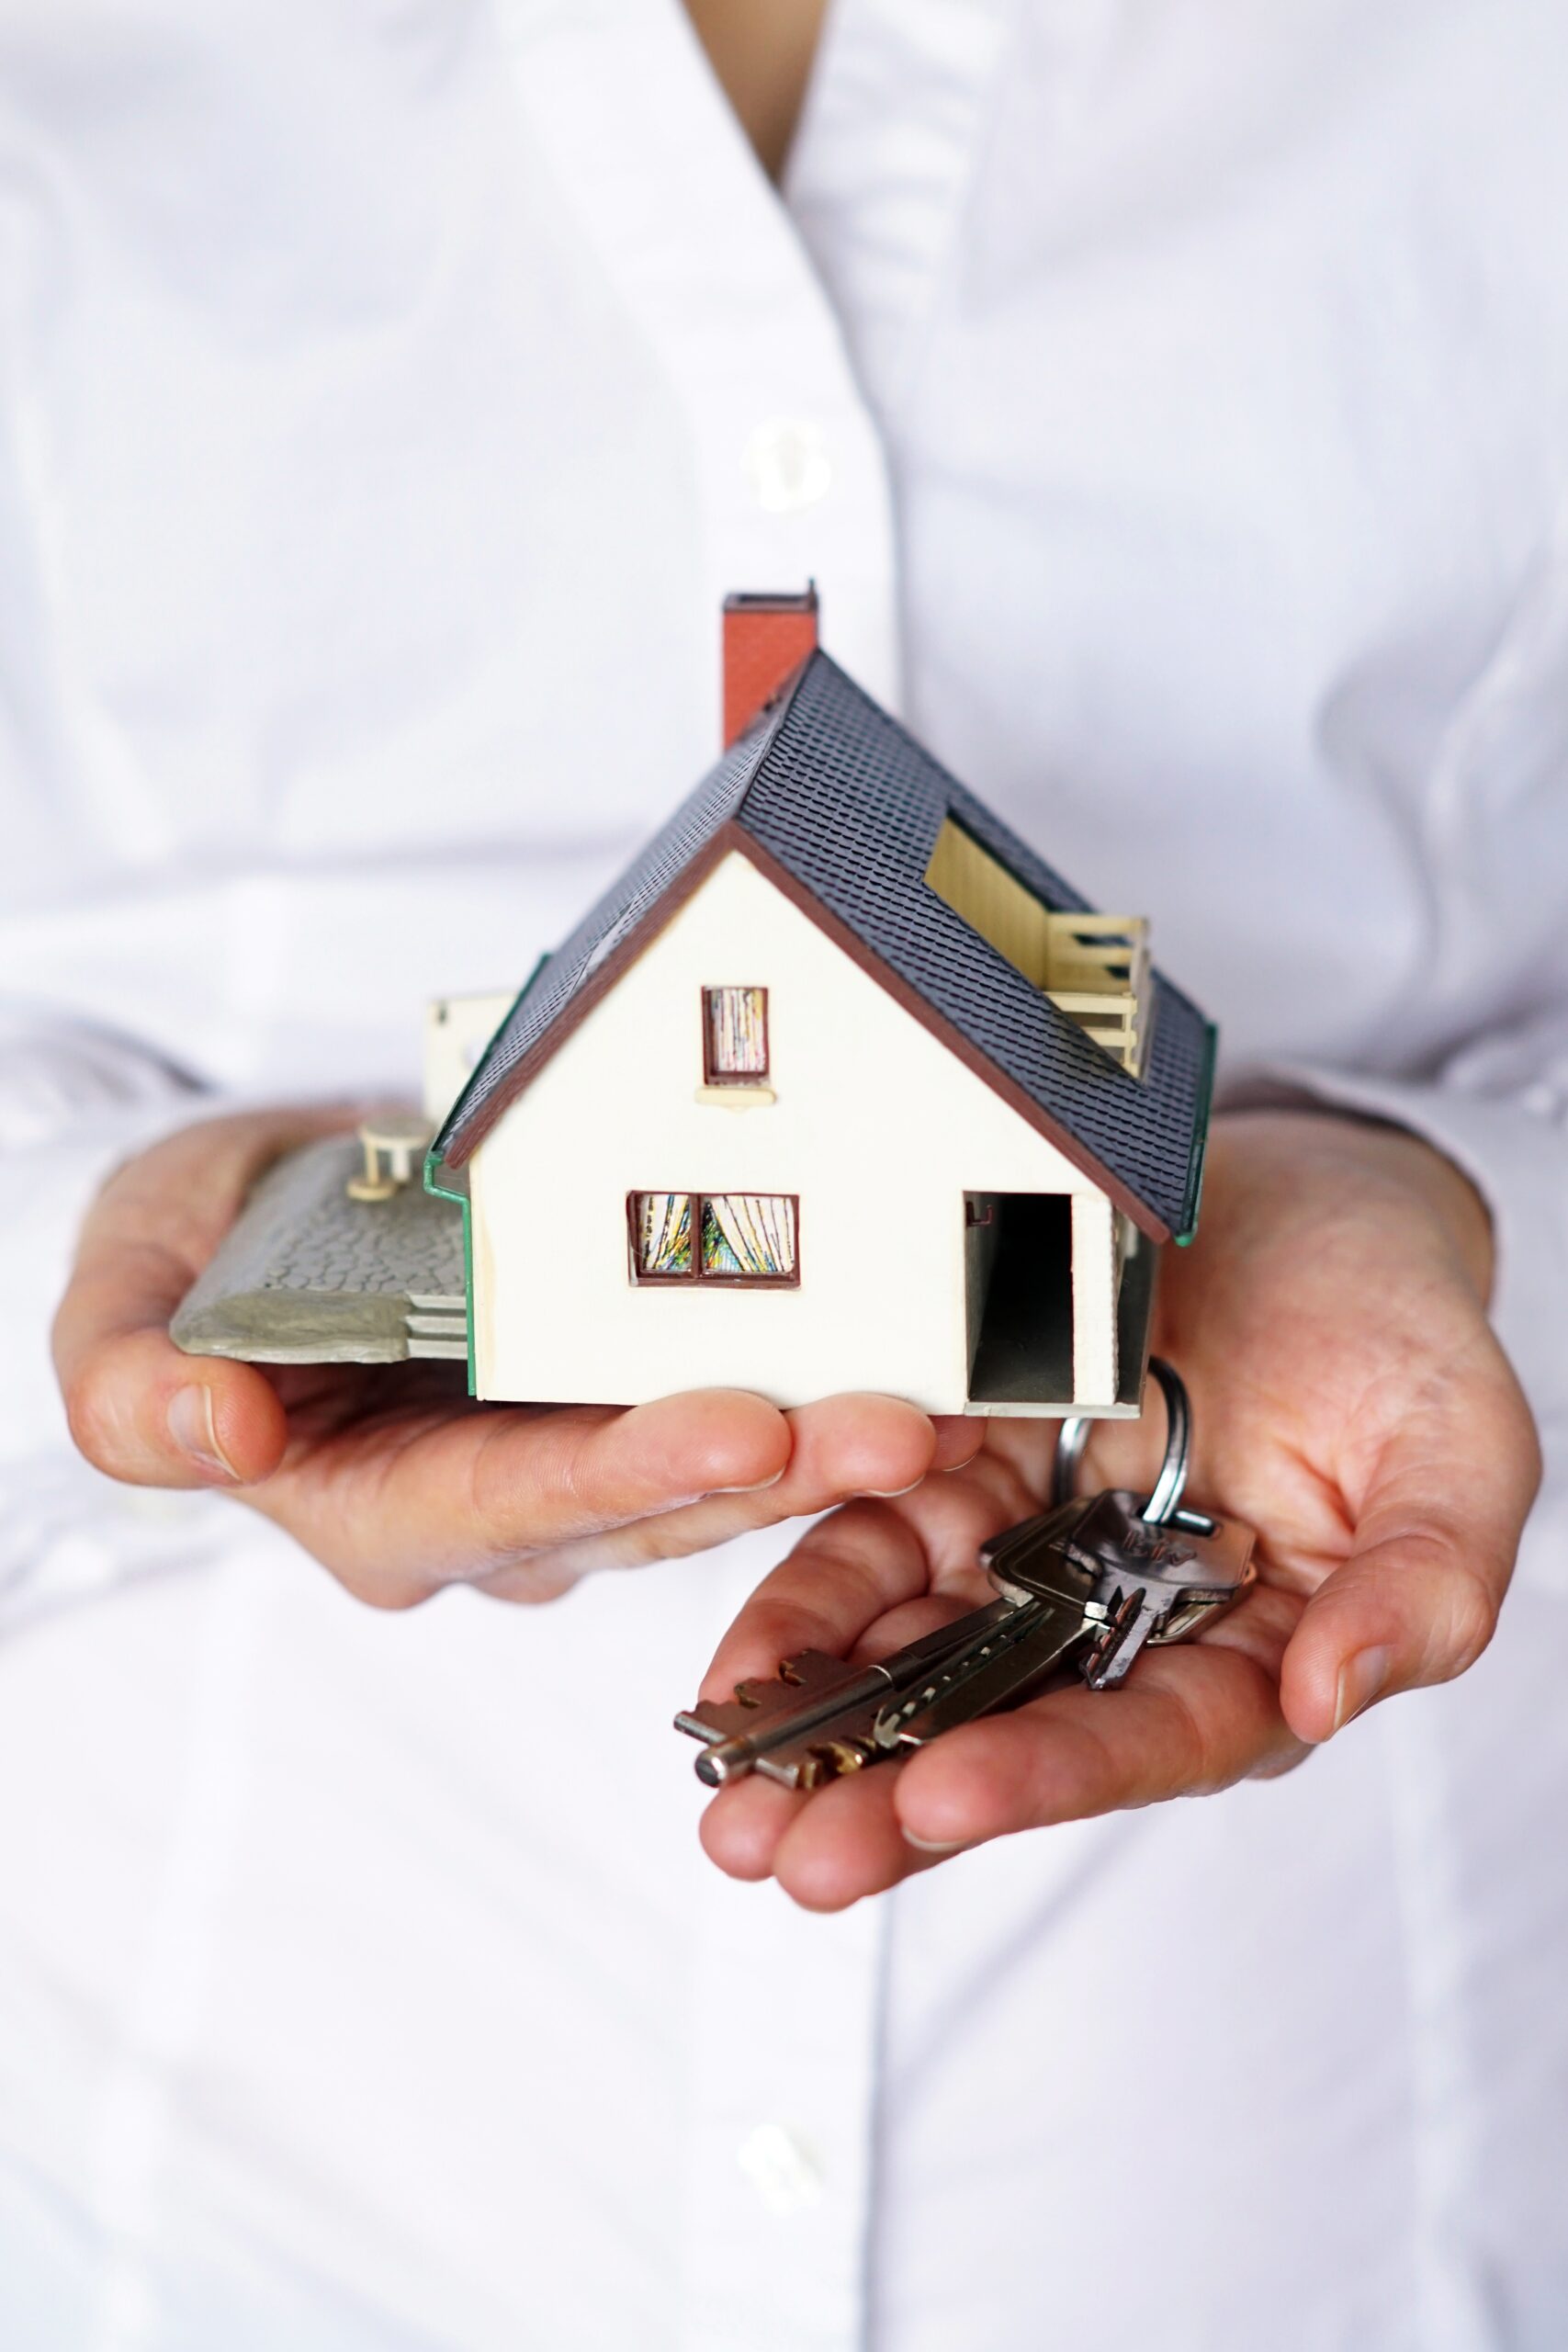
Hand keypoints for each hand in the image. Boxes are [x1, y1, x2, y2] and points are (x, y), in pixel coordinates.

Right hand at [53, 1109, 978, 1606]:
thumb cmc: (195, 1250)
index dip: (619, 1477)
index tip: (738, 1431)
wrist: (275, 1198)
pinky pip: (746, 1395)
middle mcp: (502, 1512)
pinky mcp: (640, 1393)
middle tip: (903, 1425)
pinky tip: (933, 1348)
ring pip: (725, 1467)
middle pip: (653, 1505)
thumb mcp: (122, 1294)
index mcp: (379, 1510)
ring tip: (947, 1390)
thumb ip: (133, 1381)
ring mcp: (582, 1457)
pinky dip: (830, 1377)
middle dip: (780, 1469)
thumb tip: (212, 1425)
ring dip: (834, 1435)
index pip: (505, 1508)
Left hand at [698, 1110, 1540, 1908]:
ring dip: (821, 1733)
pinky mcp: (960, 1472)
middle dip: (892, 1798)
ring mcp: (1036, 1554)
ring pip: (919, 1658)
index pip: (1150, 1735)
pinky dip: (807, 1603)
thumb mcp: (1456, 1448)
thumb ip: (1424, 1583)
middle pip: (1008, 1728)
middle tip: (783, 1860)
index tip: (946, 1797)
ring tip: (727, 1803)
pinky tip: (736, 1663)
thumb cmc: (1395, 1327)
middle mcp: (1129, 1628)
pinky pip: (874, 1543)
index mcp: (1252, 1652)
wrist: (1305, 1196)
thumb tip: (1336, 1696)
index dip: (1051, 1771)